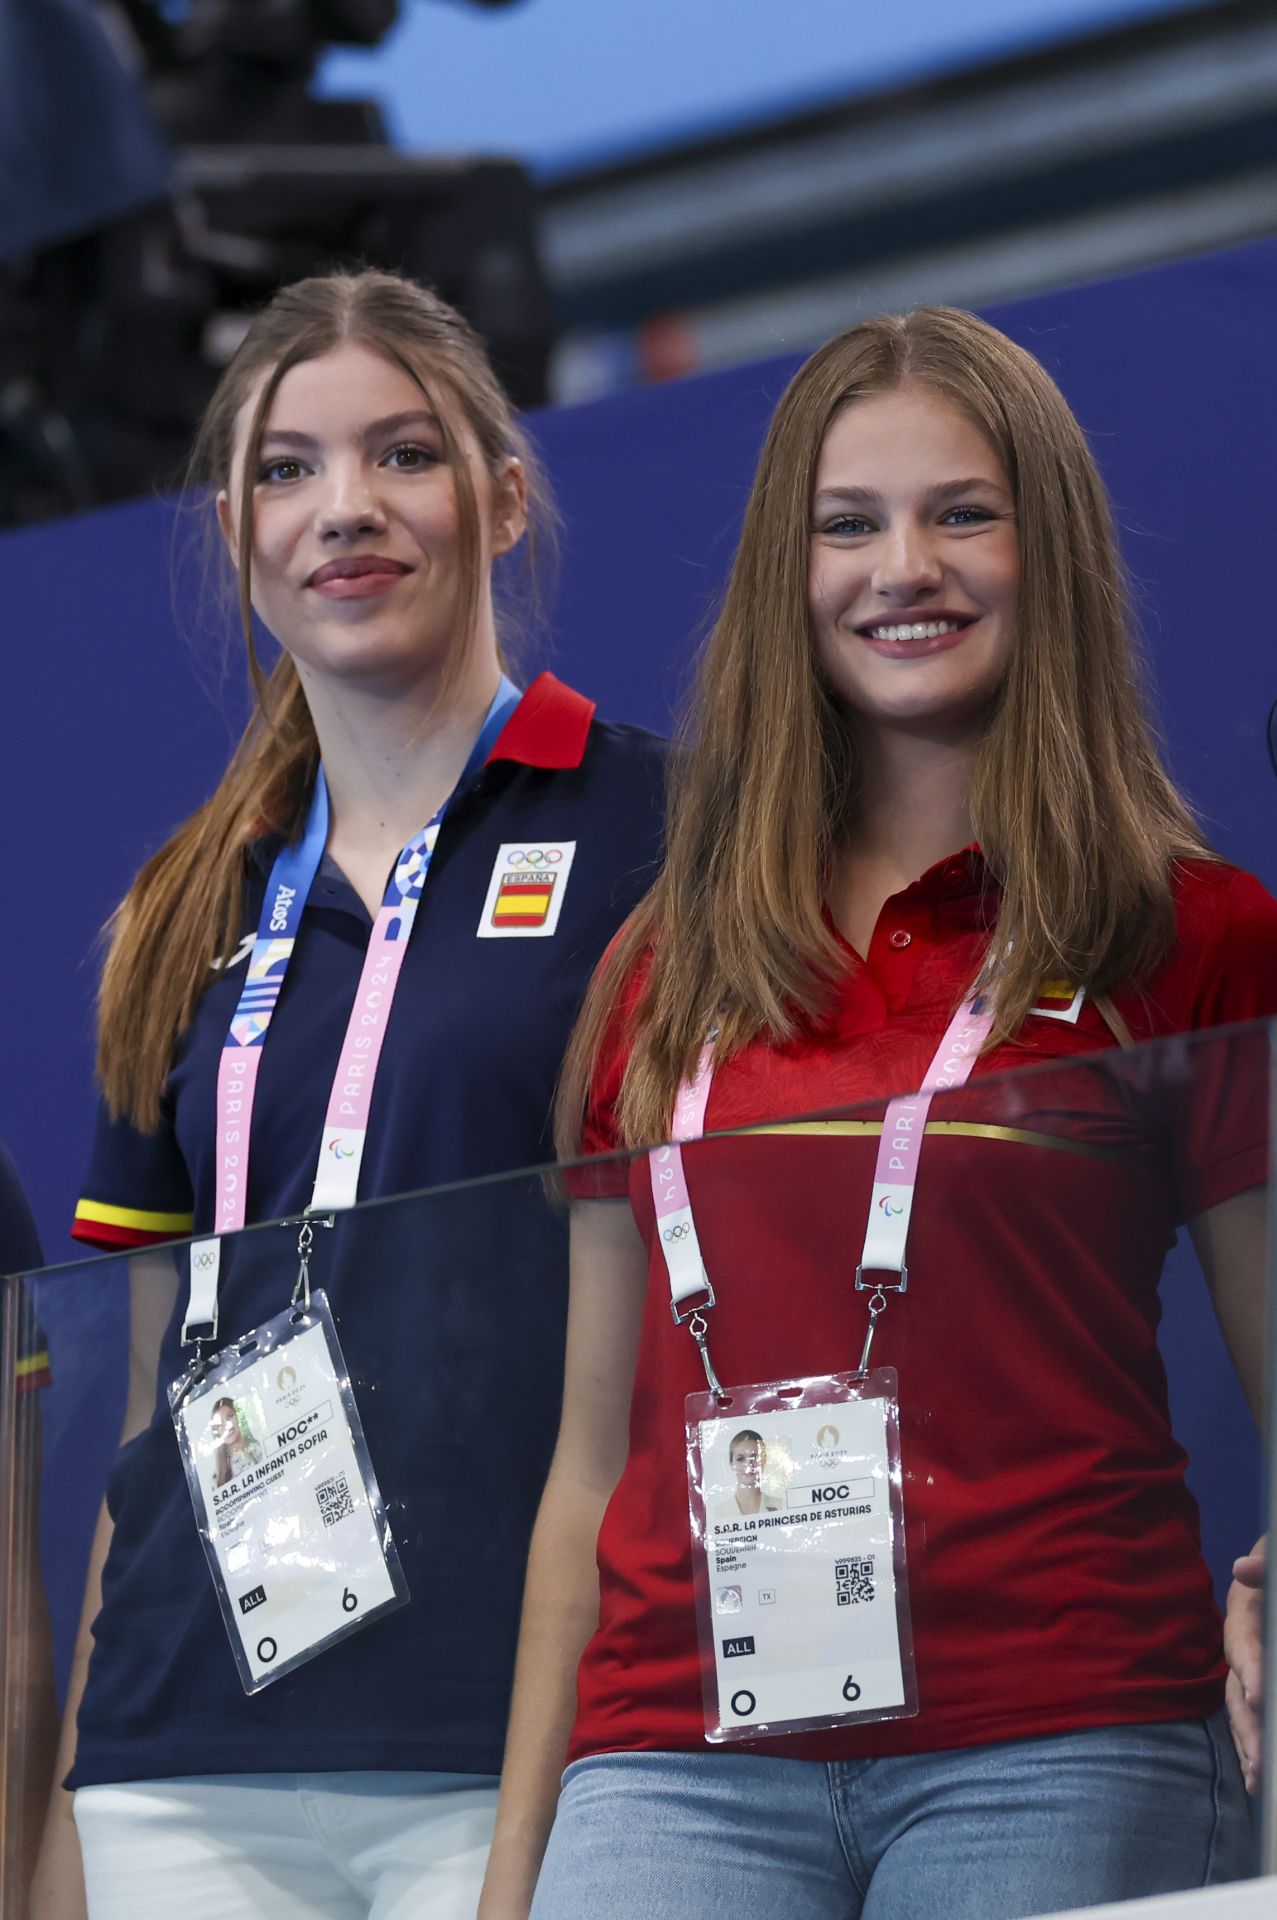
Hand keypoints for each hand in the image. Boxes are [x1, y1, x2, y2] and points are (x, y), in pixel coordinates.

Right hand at [1223, 1534, 1264, 1793]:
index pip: (1244, 1646)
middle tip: (1260, 1764)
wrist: (1271, 1575)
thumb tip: (1240, 1569)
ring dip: (1249, 1746)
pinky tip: (1259, 1776)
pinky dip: (1253, 1745)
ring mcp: (1252, 1668)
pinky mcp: (1260, 1686)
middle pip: (1236, 1691)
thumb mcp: (1273, 1562)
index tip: (1258, 1696)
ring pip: (1241, 1712)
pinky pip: (1252, 1717)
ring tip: (1258, 1781)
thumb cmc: (1272, 1569)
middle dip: (1248, 1727)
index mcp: (1246, 1614)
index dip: (1250, 1672)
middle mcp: (1243, 1646)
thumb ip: (1265, 1569)